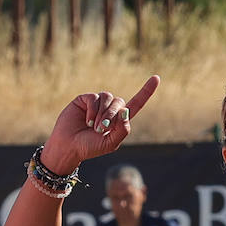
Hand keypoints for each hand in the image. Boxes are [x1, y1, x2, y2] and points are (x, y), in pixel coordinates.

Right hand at [40, 75, 160, 174]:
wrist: (69, 146)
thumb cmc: (90, 147)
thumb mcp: (110, 143)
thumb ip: (122, 130)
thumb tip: (126, 111)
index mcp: (119, 120)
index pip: (136, 104)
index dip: (146, 92)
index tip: (156, 78)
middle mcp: (110, 109)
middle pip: (120, 102)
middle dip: (112, 116)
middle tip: (102, 130)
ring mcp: (98, 103)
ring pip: (108, 98)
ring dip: (103, 114)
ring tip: (94, 127)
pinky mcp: (85, 99)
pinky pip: (94, 98)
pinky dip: (93, 110)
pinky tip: (87, 121)